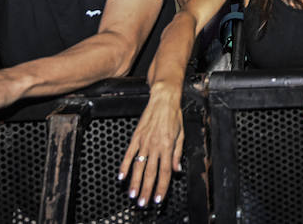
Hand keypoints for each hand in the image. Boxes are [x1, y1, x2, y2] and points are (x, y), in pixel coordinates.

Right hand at [119, 87, 182, 207]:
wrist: (163, 99)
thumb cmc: (174, 116)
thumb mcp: (181, 135)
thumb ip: (177, 154)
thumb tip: (176, 170)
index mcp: (168, 147)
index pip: (165, 172)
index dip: (162, 187)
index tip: (158, 199)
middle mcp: (155, 146)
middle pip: (150, 173)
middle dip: (146, 190)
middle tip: (143, 203)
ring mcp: (144, 142)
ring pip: (138, 166)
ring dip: (135, 182)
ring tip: (132, 195)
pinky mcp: (136, 137)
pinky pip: (129, 154)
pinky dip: (124, 166)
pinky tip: (121, 177)